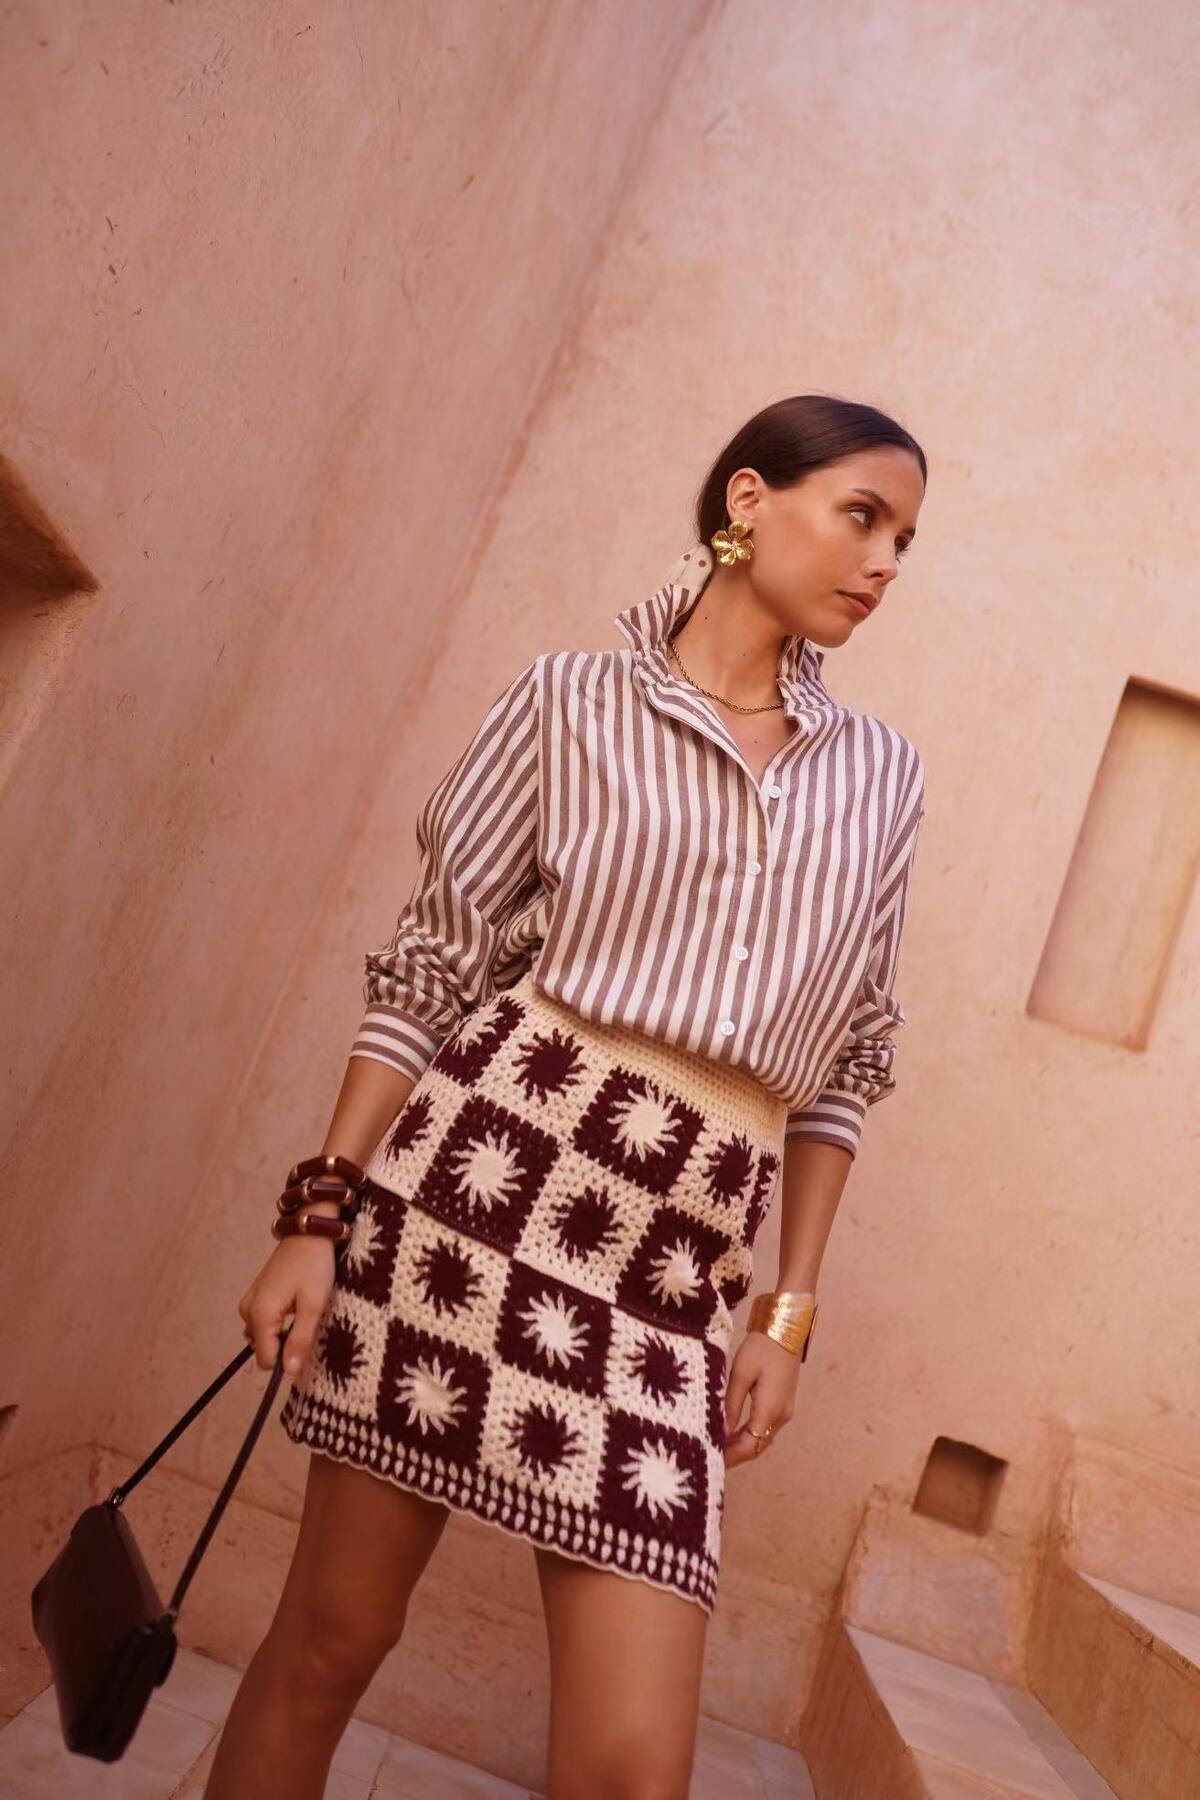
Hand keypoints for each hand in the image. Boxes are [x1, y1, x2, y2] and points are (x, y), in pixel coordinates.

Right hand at [237, 1234, 336, 1377]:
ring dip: (282, 1332)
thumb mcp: (314, 1305)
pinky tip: (295, 1305)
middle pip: (264, 1348)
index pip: (266, 1360)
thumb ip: (300, 1340)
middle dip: (285, 1344)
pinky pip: (263, 1321)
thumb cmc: (314, 1266)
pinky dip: (279, 1321)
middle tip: (307, 1322)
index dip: (286, 1360)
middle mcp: (248, 1311)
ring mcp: (250, 1302)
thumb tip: (289, 1372)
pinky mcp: (255, 1295)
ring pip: (264, 1336)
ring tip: (302, 1312)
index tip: (306, 1342)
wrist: (308, 1232)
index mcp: (261, 1315)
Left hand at [723, 1329, 799, 1468]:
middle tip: (709, 1457)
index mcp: (770, 1410)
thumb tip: (721, 1433)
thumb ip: (731, 1406)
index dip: (730, 1456)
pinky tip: (733, 1434)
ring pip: (762, 1439)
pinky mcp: (783, 1404)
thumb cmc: (761, 1348)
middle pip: (757, 1446)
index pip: (749, 1445)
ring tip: (718, 1448)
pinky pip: (765, 1428)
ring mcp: (785, 1411)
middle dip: (735, 1455)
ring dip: (742, 1446)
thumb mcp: (740, 1374)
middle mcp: (781, 1416)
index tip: (710, 1460)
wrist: (786, 1329)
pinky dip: (750, 1435)